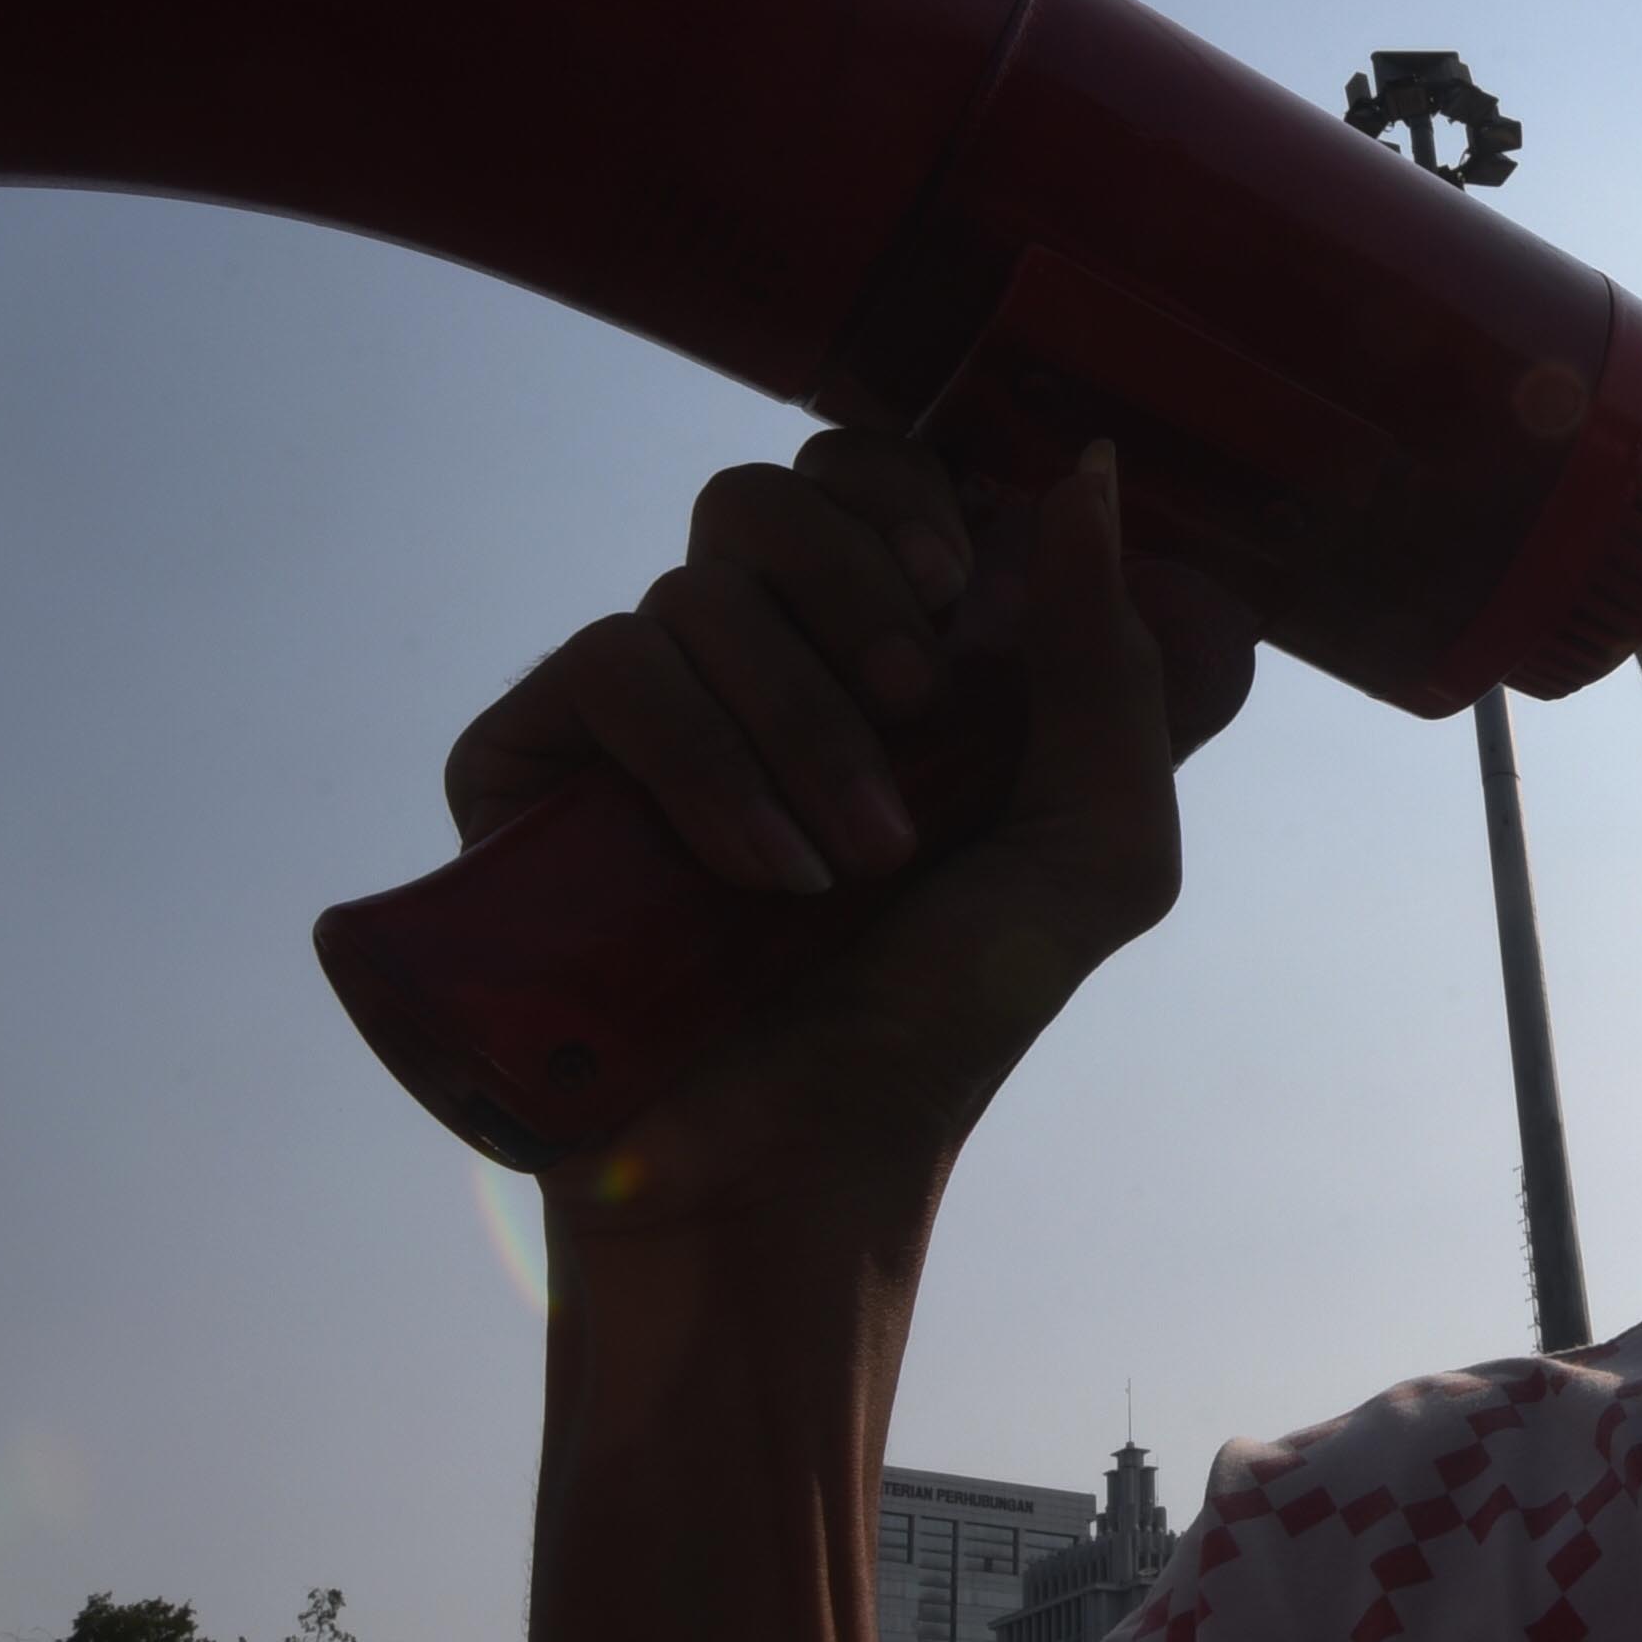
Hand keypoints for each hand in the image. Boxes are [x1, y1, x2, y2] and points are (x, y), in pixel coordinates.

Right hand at [439, 431, 1255, 1239]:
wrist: (801, 1172)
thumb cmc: (947, 1025)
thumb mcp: (1094, 847)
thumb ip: (1112, 663)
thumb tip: (1089, 469)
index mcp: (871, 658)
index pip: (854, 477)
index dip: (896, 492)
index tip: (953, 579)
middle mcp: (747, 670)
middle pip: (761, 498)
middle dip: (853, 584)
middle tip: (917, 703)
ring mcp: (631, 719)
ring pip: (695, 591)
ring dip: (800, 718)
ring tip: (850, 863)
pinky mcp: (529, 770)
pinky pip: (607, 667)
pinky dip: (700, 756)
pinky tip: (756, 869)